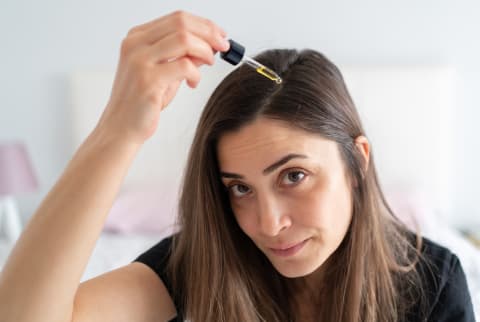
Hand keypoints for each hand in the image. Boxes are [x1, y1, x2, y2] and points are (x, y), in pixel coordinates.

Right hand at [96, 10, 228, 144]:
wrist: (121, 127)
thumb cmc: (143, 102)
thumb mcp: (166, 74)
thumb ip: (184, 57)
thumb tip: (210, 45)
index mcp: (137, 38)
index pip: (177, 18)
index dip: (204, 24)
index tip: (220, 34)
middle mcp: (135, 44)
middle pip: (181, 23)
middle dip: (209, 33)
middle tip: (223, 46)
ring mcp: (139, 60)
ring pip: (184, 40)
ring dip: (205, 50)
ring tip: (209, 63)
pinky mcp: (147, 79)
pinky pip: (184, 66)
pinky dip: (196, 73)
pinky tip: (193, 83)